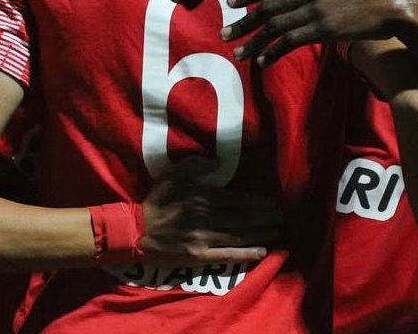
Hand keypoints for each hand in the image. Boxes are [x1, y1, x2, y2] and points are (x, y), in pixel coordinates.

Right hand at [141, 157, 281, 264]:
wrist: (136, 232)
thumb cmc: (156, 202)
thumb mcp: (172, 175)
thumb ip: (195, 166)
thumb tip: (218, 161)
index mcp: (202, 196)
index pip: (237, 199)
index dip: (258, 202)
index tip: (272, 203)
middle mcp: (207, 217)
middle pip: (243, 218)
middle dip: (264, 218)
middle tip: (280, 217)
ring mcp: (204, 238)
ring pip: (239, 235)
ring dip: (261, 234)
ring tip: (276, 231)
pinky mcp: (200, 256)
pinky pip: (228, 255)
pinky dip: (247, 254)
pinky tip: (262, 251)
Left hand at [220, 0, 417, 66]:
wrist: (394, 3)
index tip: (231, 3)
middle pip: (267, 7)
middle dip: (243, 22)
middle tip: (224, 34)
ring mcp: (315, 9)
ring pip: (274, 26)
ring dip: (253, 41)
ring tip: (239, 53)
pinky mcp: (323, 28)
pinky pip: (291, 41)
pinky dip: (274, 51)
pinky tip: (264, 61)